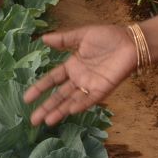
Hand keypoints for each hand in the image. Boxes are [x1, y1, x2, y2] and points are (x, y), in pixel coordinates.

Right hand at [23, 25, 140, 125]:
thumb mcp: (82, 35)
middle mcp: (79, 79)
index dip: (40, 88)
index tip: (27, 98)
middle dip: (46, 107)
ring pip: (71, 101)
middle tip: (33, 120)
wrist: (130, 41)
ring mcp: (90, 86)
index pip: (52, 80)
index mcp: (72, 66)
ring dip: (60, 111)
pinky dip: (80, 105)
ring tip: (47, 121)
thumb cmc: (108, 37)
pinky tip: (69, 111)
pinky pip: (89, 99)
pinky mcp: (102, 89)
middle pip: (59, 96)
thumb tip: (43, 39)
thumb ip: (64, 39)